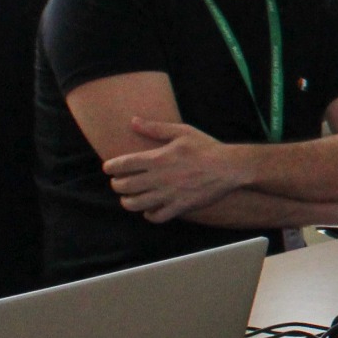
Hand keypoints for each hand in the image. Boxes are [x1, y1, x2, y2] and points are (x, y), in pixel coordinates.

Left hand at [105, 118, 246, 223]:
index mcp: (158, 158)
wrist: (229, 167)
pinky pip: (157, 217)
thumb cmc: (205, 147)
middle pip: (126, 186)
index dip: (111, 167)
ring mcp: (169, 194)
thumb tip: (133, 121)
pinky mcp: (180, 206)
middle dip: (116, 185)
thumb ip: (155, 128)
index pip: (124, 164)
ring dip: (127, 202)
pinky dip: (149, 215)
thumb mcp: (181, 131)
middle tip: (117, 183)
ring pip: (137, 204)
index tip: (108, 168)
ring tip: (128, 199)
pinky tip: (149, 210)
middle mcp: (160, 178)